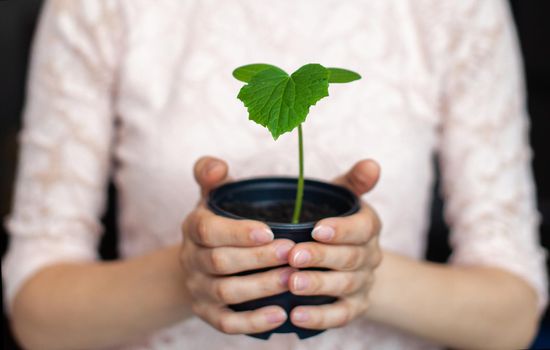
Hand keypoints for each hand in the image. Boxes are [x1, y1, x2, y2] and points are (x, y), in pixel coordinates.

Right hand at [179, 156, 296, 334]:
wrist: (202, 260)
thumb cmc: (221, 221)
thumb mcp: (215, 195)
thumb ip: (212, 174)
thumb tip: (216, 166)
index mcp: (194, 227)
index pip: (208, 230)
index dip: (238, 232)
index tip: (271, 231)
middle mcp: (191, 259)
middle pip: (221, 263)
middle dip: (258, 259)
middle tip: (293, 253)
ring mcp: (198, 289)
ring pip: (226, 293)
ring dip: (261, 287)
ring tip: (293, 280)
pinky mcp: (208, 313)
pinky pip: (226, 323)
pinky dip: (253, 321)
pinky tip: (281, 315)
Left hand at [287, 159, 381, 329]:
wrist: (348, 258)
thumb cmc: (334, 220)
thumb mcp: (343, 196)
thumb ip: (354, 181)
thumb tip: (372, 164)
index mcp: (368, 227)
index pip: (362, 228)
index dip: (341, 230)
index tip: (315, 229)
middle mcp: (370, 256)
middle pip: (350, 258)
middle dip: (321, 257)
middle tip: (293, 257)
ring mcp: (363, 283)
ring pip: (344, 286)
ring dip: (318, 286)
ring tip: (292, 284)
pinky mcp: (354, 307)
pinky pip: (341, 315)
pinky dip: (320, 318)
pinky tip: (296, 316)